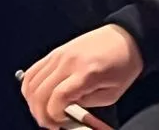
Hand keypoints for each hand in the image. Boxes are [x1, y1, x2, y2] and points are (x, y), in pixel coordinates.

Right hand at [20, 25, 142, 126]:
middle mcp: (68, 62)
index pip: (57, 98)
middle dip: (41, 114)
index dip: (53, 116)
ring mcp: (60, 55)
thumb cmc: (125, 64)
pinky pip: (33, 71)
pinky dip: (30, 87)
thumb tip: (66, 112)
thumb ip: (87, 105)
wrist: (128, 37)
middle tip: (50, 123)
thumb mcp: (112, 93)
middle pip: (40, 93)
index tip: (60, 124)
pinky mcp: (57, 51)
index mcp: (86, 73)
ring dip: (33, 102)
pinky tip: (38, 96)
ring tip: (45, 111)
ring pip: (31, 83)